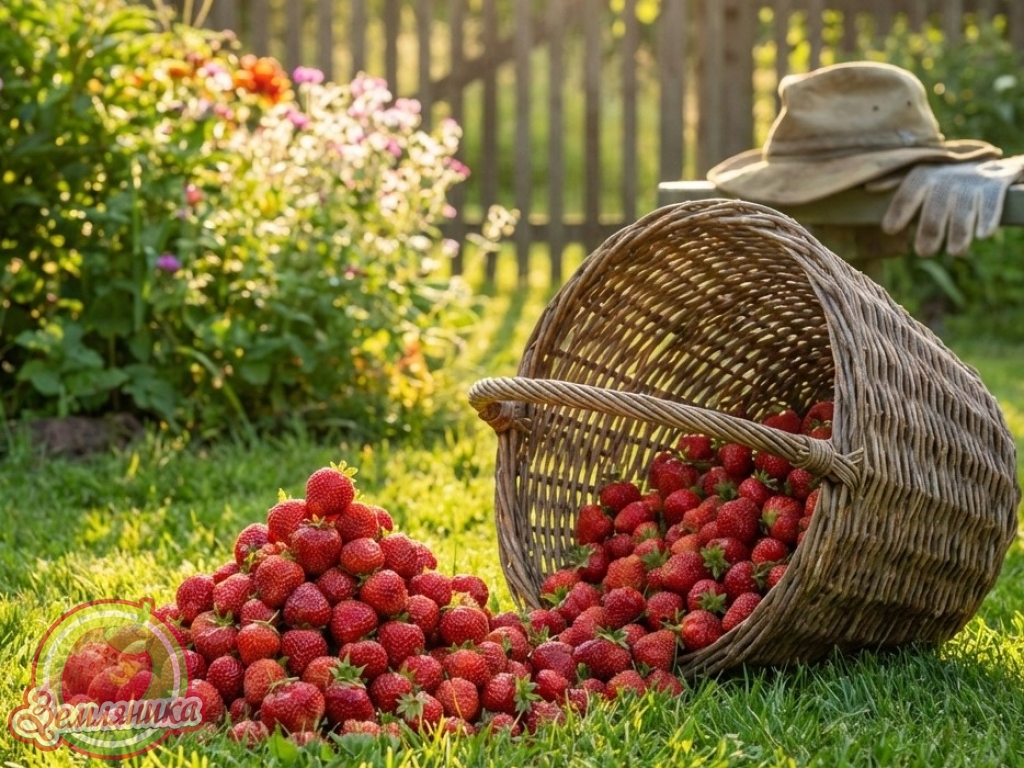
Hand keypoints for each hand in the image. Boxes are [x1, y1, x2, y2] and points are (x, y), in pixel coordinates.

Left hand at [879, 156, 1023, 255]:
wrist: (988, 164)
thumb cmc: (944, 178)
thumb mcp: (921, 175)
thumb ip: (895, 182)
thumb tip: (869, 188)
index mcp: (924, 176)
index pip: (907, 195)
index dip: (898, 211)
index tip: (890, 230)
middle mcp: (945, 179)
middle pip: (934, 210)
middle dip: (929, 232)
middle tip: (924, 252)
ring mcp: (970, 183)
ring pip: (962, 212)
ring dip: (958, 233)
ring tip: (954, 252)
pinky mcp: (994, 186)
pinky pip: (989, 205)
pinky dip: (986, 220)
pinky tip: (982, 236)